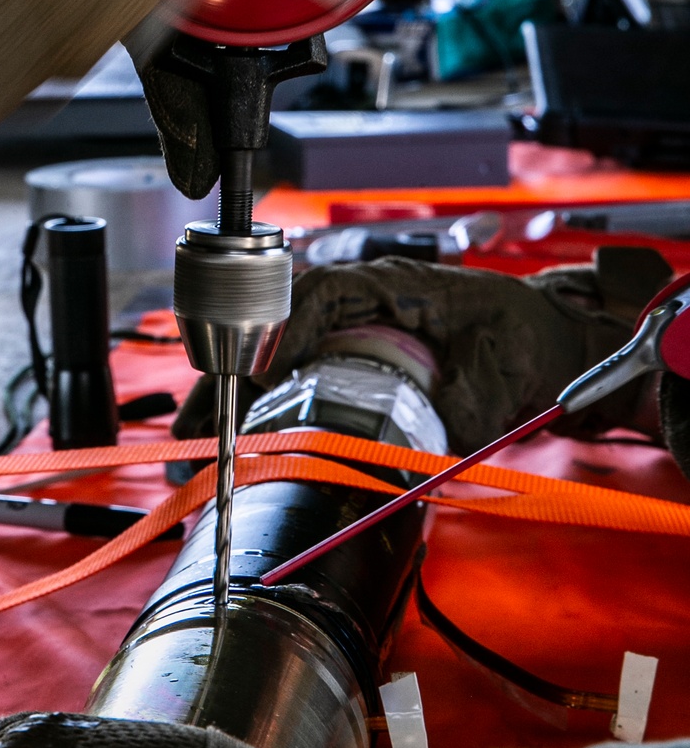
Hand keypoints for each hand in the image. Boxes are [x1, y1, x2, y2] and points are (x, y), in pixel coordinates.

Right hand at [174, 247, 670, 453]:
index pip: (317, 291)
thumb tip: (422, 463)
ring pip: (273, 352)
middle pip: (275, 324)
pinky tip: (236, 445)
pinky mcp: (353, 358)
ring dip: (232, 395)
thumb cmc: (527, 339)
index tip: (250, 374)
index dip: (277, 328)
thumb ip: (466, 410)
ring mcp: (352, 328)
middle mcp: (360, 301)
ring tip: (194, 447)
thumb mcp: (500, 373)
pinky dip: (257, 406)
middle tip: (195, 427)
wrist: (554, 342)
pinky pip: (293, 376)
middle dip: (229, 373)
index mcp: (391, 284)